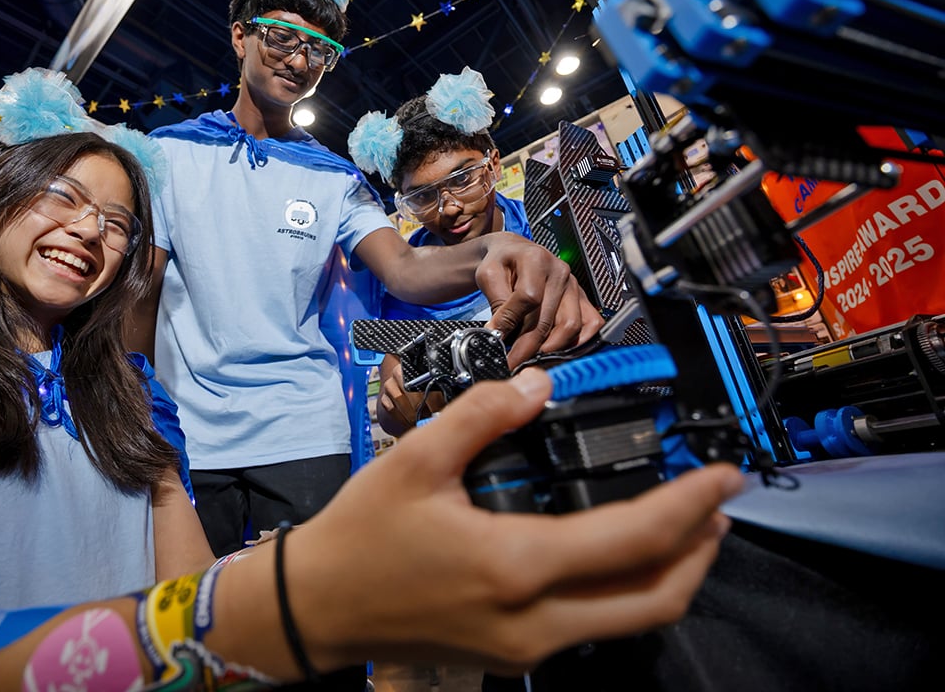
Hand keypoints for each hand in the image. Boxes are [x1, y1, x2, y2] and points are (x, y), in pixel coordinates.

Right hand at [286, 368, 743, 673]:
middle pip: (656, 598)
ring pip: (632, 621)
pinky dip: (630, 591)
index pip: (634, 539)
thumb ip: (483, 415)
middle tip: (719, 503)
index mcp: (514, 566)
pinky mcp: (515, 654)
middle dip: (701, 549)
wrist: (316, 608)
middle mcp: (533, 619)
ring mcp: (527, 647)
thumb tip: (536, 385)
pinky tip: (621, 553)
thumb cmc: (360, 539)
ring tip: (686, 527)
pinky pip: (597, 627)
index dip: (691, 505)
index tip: (723, 476)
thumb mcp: (416, 461)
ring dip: (672, 573)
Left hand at [476, 234, 603, 365]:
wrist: (515, 252)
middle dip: (528, 347)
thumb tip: (499, 333)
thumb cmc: (502, 262)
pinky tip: (560, 351)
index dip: (511, 322)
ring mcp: (573, 285)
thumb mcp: (489, 275)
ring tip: (532, 359)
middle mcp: (559, 272)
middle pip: (549, 318)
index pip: (529, 297)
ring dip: (551, 348)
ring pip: (571, 325)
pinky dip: (578, 341)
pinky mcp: (581, 297)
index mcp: (536, 260)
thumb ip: (496, 302)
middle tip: (513, 362)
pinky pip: (590, 323)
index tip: (498, 338)